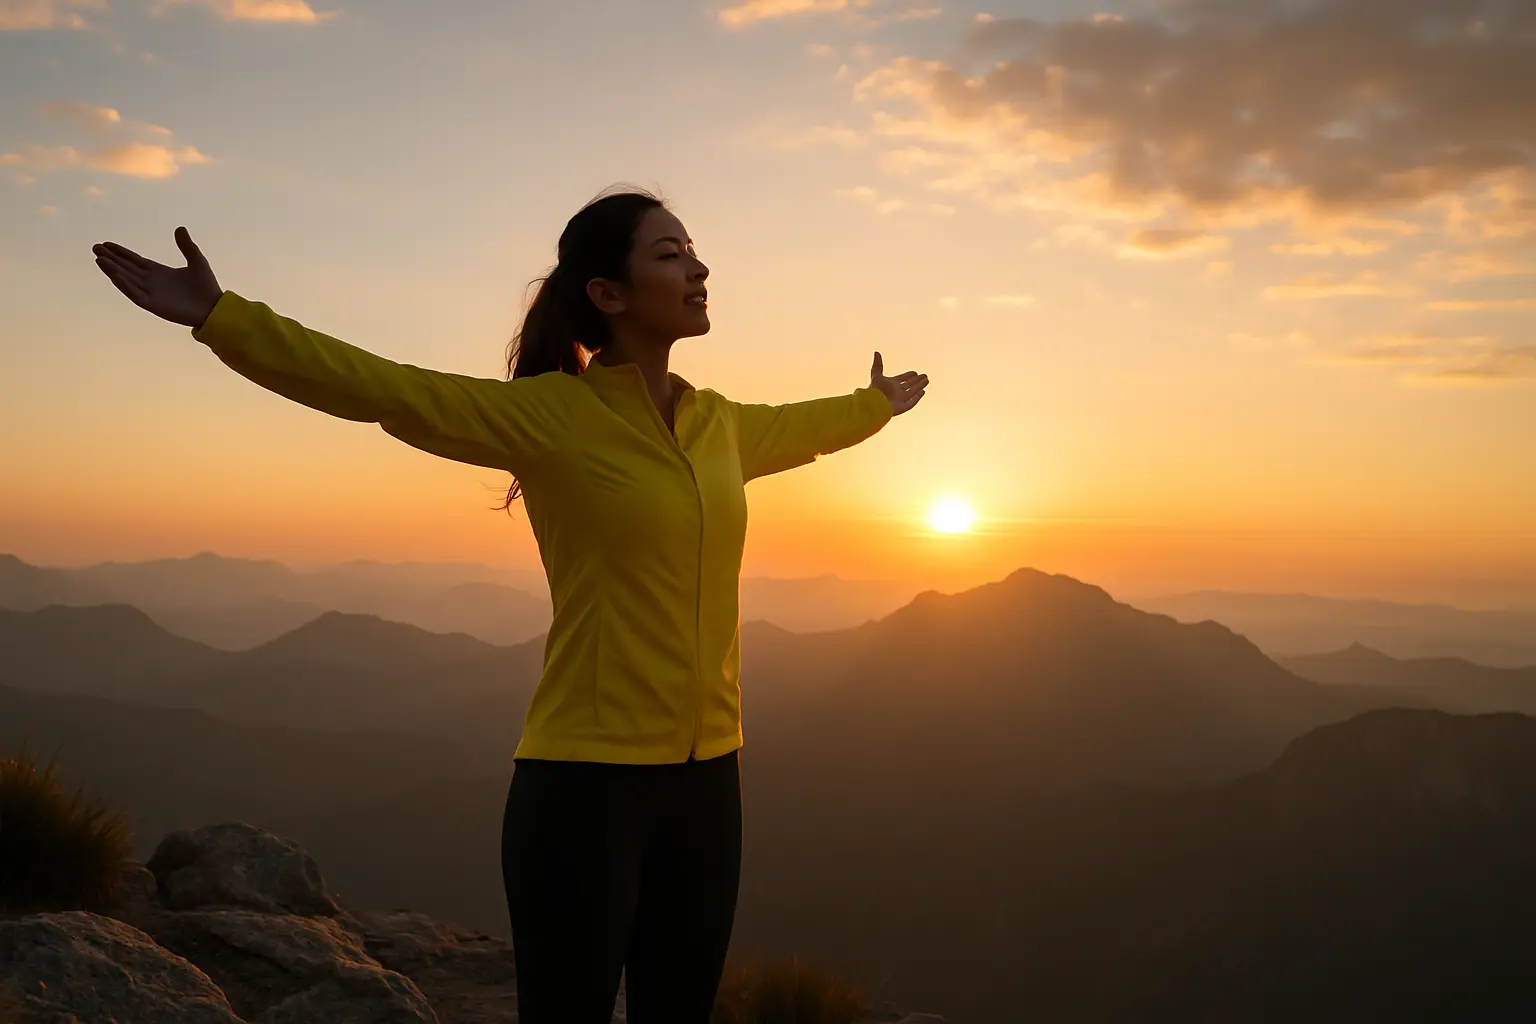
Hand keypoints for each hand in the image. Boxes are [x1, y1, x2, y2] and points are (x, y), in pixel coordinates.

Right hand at [92, 227, 222, 328]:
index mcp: (158, 272)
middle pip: (126, 268)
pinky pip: (135, 294)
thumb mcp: (197, 260)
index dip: (120, 253)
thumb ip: (187, 246)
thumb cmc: (207, 286)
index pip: (134, 260)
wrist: (214, 308)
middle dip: (111, 258)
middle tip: (95, 248)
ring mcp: (151, 293)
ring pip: (127, 280)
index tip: (106, 244)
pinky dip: (124, 285)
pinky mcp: (153, 305)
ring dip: (113, 270)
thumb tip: (179, 228)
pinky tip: (114, 275)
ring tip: (99, 259)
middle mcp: (151, 282)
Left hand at [870, 351, 926, 414]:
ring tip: (927, 380)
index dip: (909, 375)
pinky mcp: (902, 407)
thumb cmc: (874, 390)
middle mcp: (897, 392)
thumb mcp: (876, 375)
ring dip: (919, 386)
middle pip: (909, 385)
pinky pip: (912, 402)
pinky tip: (923, 391)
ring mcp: (900, 400)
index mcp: (891, 384)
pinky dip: (917, 397)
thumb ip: (878, 364)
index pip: (902, 379)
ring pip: (912, 392)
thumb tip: (876, 352)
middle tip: (925, 376)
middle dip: (917, 381)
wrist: (874, 404)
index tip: (915, 372)